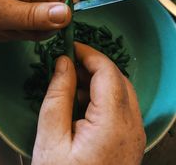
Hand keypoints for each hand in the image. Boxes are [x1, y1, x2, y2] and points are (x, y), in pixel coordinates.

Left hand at [0, 0, 77, 40]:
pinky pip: (21, 22)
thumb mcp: (0, 12)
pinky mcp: (10, 4)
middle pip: (53, 13)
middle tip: (12, 27)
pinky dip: (9, 29)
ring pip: (35, 22)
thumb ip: (35, 15)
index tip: (49, 31)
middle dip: (35, 28)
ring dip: (19, 30)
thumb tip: (69, 15)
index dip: (66, 16)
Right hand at [32, 43, 145, 164]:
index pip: (107, 71)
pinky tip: (82, 101)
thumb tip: (64, 63)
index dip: (89, 53)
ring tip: (71, 83)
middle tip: (69, 63)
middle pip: (118, 78)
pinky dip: (102, 96)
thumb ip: (58, 94)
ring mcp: (135, 134)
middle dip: (93, 65)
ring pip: (121, 90)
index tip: (70, 46)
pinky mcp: (130, 140)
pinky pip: (121, 106)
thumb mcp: (50, 137)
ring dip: (98, 80)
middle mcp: (132, 126)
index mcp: (113, 124)